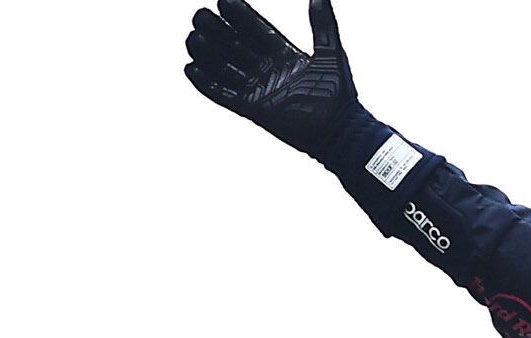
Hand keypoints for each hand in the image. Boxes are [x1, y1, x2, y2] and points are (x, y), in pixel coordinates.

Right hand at [183, 0, 364, 157]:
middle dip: (216, 30)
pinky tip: (191, 68)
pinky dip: (207, 84)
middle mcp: (266, 69)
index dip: (239, 16)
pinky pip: (224, 94)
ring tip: (192, 37)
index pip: (255, 29)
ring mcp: (257, 89)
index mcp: (282, 53)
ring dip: (207, 53)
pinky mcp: (252, 109)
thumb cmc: (339, 93)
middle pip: (234, 45)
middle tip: (200, 15)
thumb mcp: (331, 53)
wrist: (339, 130)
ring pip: (224, 67)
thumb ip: (323, 24)